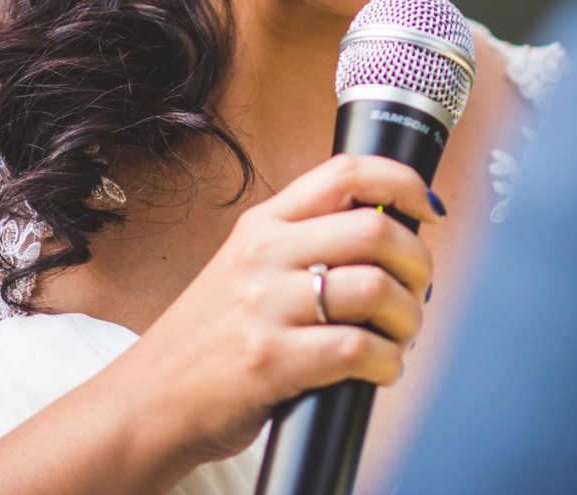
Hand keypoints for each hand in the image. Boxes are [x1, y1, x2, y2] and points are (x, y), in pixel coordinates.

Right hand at [101, 154, 439, 467]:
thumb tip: (391, 236)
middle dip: (418, 263)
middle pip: (374, 231)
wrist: (147, 403)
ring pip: (376, 289)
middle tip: (419, 290)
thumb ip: (303, 245)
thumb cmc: (210, 340)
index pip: (346, 173)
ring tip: (400, 337)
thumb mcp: (246, 269)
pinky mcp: (269, 360)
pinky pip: (358, 348)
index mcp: (263, 224)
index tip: (430, 210)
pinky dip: (387, 362)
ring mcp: (264, 306)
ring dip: (409, 318)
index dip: (403, 183)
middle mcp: (264, 255)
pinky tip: (380, 370)